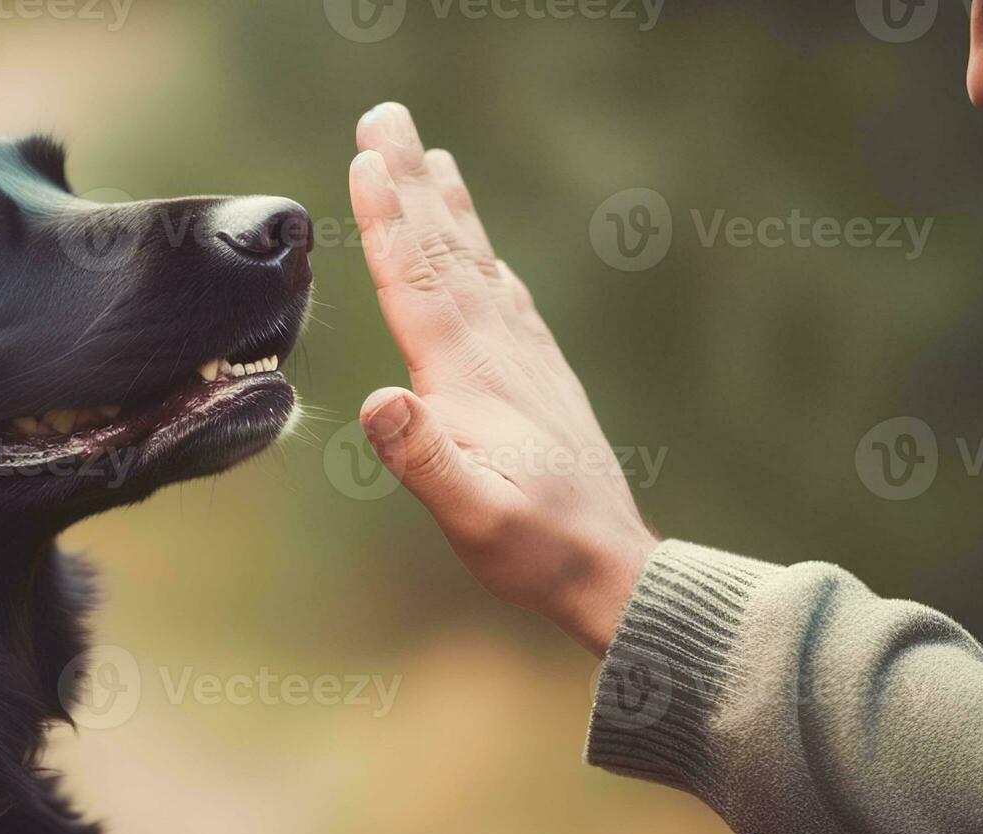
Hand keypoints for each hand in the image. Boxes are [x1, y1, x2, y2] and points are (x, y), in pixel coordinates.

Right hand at [348, 102, 657, 654]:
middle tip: (384, 115)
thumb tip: (382, 400)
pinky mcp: (538, 374)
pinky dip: (481, 254)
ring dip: (446, 204)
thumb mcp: (475, 520)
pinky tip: (478, 246)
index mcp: (471, 379)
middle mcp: (499, 352)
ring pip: (475, 262)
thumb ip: (427, 461)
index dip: (390, 220)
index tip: (367, 158)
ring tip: (428, 151)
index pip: (418, 284)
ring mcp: (523, 358)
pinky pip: (503, 294)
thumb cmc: (537, 551)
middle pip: (444, 251)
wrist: (614, 568)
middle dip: (411, 181)